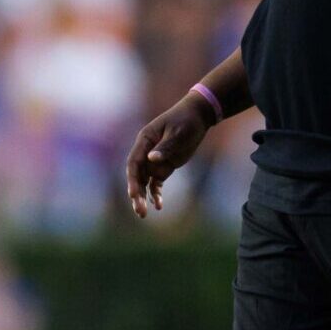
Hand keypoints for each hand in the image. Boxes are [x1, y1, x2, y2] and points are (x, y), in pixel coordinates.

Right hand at [124, 96, 214, 217]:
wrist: (198, 116)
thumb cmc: (186, 120)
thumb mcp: (178, 133)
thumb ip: (165, 147)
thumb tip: (151, 160)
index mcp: (145, 140)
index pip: (134, 162)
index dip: (132, 179)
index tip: (133, 194)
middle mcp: (146, 151)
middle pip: (137, 175)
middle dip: (136, 193)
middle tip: (139, 210)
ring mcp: (155, 160)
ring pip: (144, 182)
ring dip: (143, 197)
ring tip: (144, 214)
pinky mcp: (164, 166)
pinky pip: (156, 183)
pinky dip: (156, 194)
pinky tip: (159, 206)